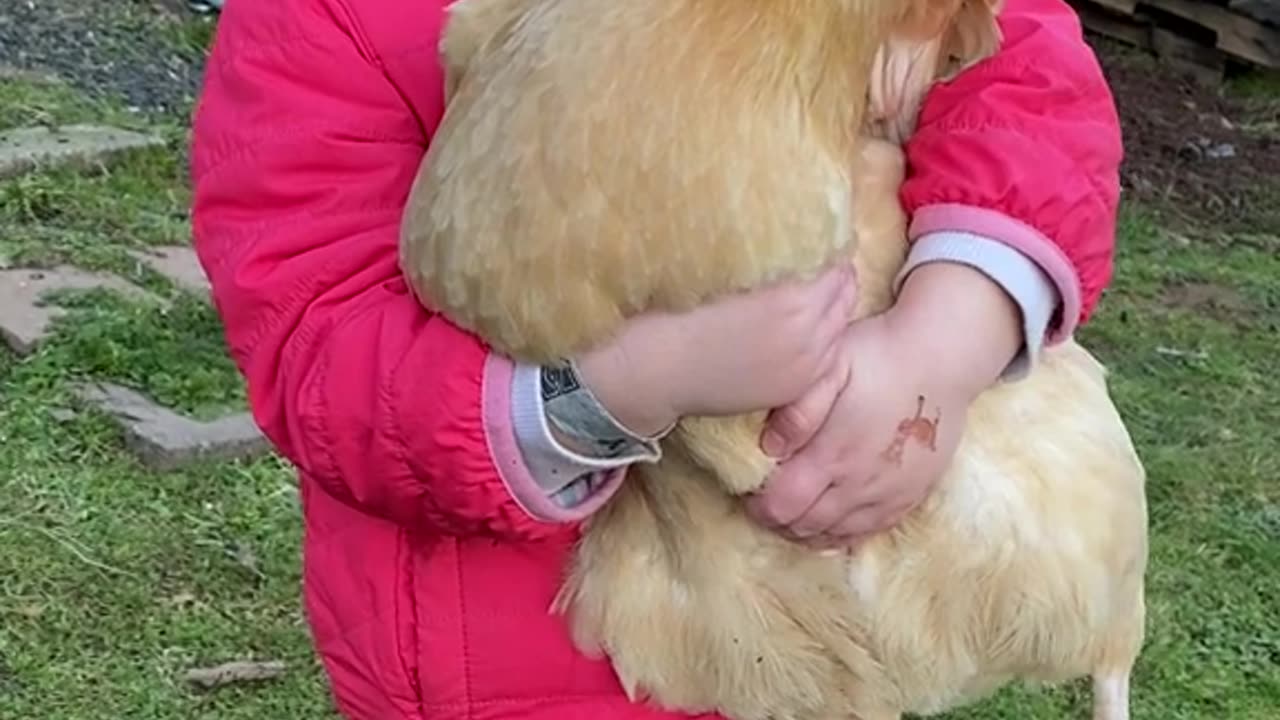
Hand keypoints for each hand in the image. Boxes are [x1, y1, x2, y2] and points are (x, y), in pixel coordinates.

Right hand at [574, 264, 857, 436]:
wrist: (659, 370)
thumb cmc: (680, 311)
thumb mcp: (731, 272)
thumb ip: (772, 259)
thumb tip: (799, 237)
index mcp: (792, 300)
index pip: (835, 265)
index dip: (827, 250)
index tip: (816, 241)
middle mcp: (808, 335)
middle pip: (845, 294)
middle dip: (834, 277)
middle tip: (817, 265)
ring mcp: (804, 367)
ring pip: (840, 325)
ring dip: (831, 308)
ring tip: (812, 296)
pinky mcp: (793, 389)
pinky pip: (827, 356)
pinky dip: (823, 339)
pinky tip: (802, 330)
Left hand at [747, 262, 1023, 545]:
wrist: (942, 358)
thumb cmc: (878, 355)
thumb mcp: (830, 365)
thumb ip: (798, 409)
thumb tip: (769, 449)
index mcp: (833, 455)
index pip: (783, 506)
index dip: (758, 507)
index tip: (748, 492)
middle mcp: (860, 485)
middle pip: (805, 527)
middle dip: (777, 521)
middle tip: (764, 503)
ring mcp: (888, 495)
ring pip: (835, 535)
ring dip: (806, 530)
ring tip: (791, 512)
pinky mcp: (910, 496)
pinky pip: (868, 532)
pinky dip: (840, 534)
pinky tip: (827, 521)